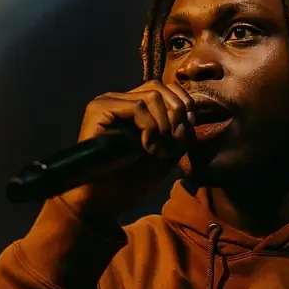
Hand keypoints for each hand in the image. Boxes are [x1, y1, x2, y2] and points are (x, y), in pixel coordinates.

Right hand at [61, 81, 194, 225]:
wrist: (104, 201)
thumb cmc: (132, 180)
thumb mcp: (167, 153)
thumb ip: (180, 132)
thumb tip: (190, 113)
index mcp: (135, 106)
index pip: (167, 88)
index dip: (184, 106)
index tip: (185, 135)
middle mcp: (120, 99)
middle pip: (160, 87)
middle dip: (176, 116)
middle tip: (170, 147)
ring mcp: (107, 102)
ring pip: (152, 96)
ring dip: (163, 126)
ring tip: (156, 151)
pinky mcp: (98, 110)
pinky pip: (137, 108)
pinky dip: (150, 129)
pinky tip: (146, 149)